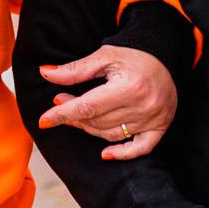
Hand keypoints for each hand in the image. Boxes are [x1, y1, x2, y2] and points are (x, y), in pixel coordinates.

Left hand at [34, 44, 175, 160]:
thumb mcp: (103, 56)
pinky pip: (140, 148)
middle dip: (74, 115)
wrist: (164, 54)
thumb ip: (76, 69)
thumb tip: (46, 73)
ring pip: (112, 134)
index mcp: (128, 87)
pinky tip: (105, 154)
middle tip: (60, 104)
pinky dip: (122, 153)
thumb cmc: (132, 53)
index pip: (88, 106)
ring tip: (77, 116)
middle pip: (98, 121)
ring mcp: (153, 119)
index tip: (44, 120)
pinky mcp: (161, 126)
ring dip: (90, 128)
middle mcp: (142, 106)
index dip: (64, 113)